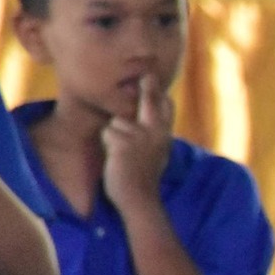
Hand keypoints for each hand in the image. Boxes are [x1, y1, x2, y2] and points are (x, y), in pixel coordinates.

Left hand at [101, 76, 173, 209]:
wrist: (140, 199)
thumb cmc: (144, 177)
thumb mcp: (158, 154)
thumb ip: (155, 135)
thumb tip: (154, 125)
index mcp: (165, 135)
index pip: (166, 106)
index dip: (159, 93)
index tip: (153, 78)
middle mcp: (157, 133)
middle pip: (150, 101)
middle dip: (149, 86)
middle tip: (147, 75)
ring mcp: (141, 137)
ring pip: (118, 120)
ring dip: (115, 133)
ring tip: (122, 153)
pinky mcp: (124, 144)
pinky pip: (108, 132)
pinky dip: (108, 143)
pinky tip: (115, 158)